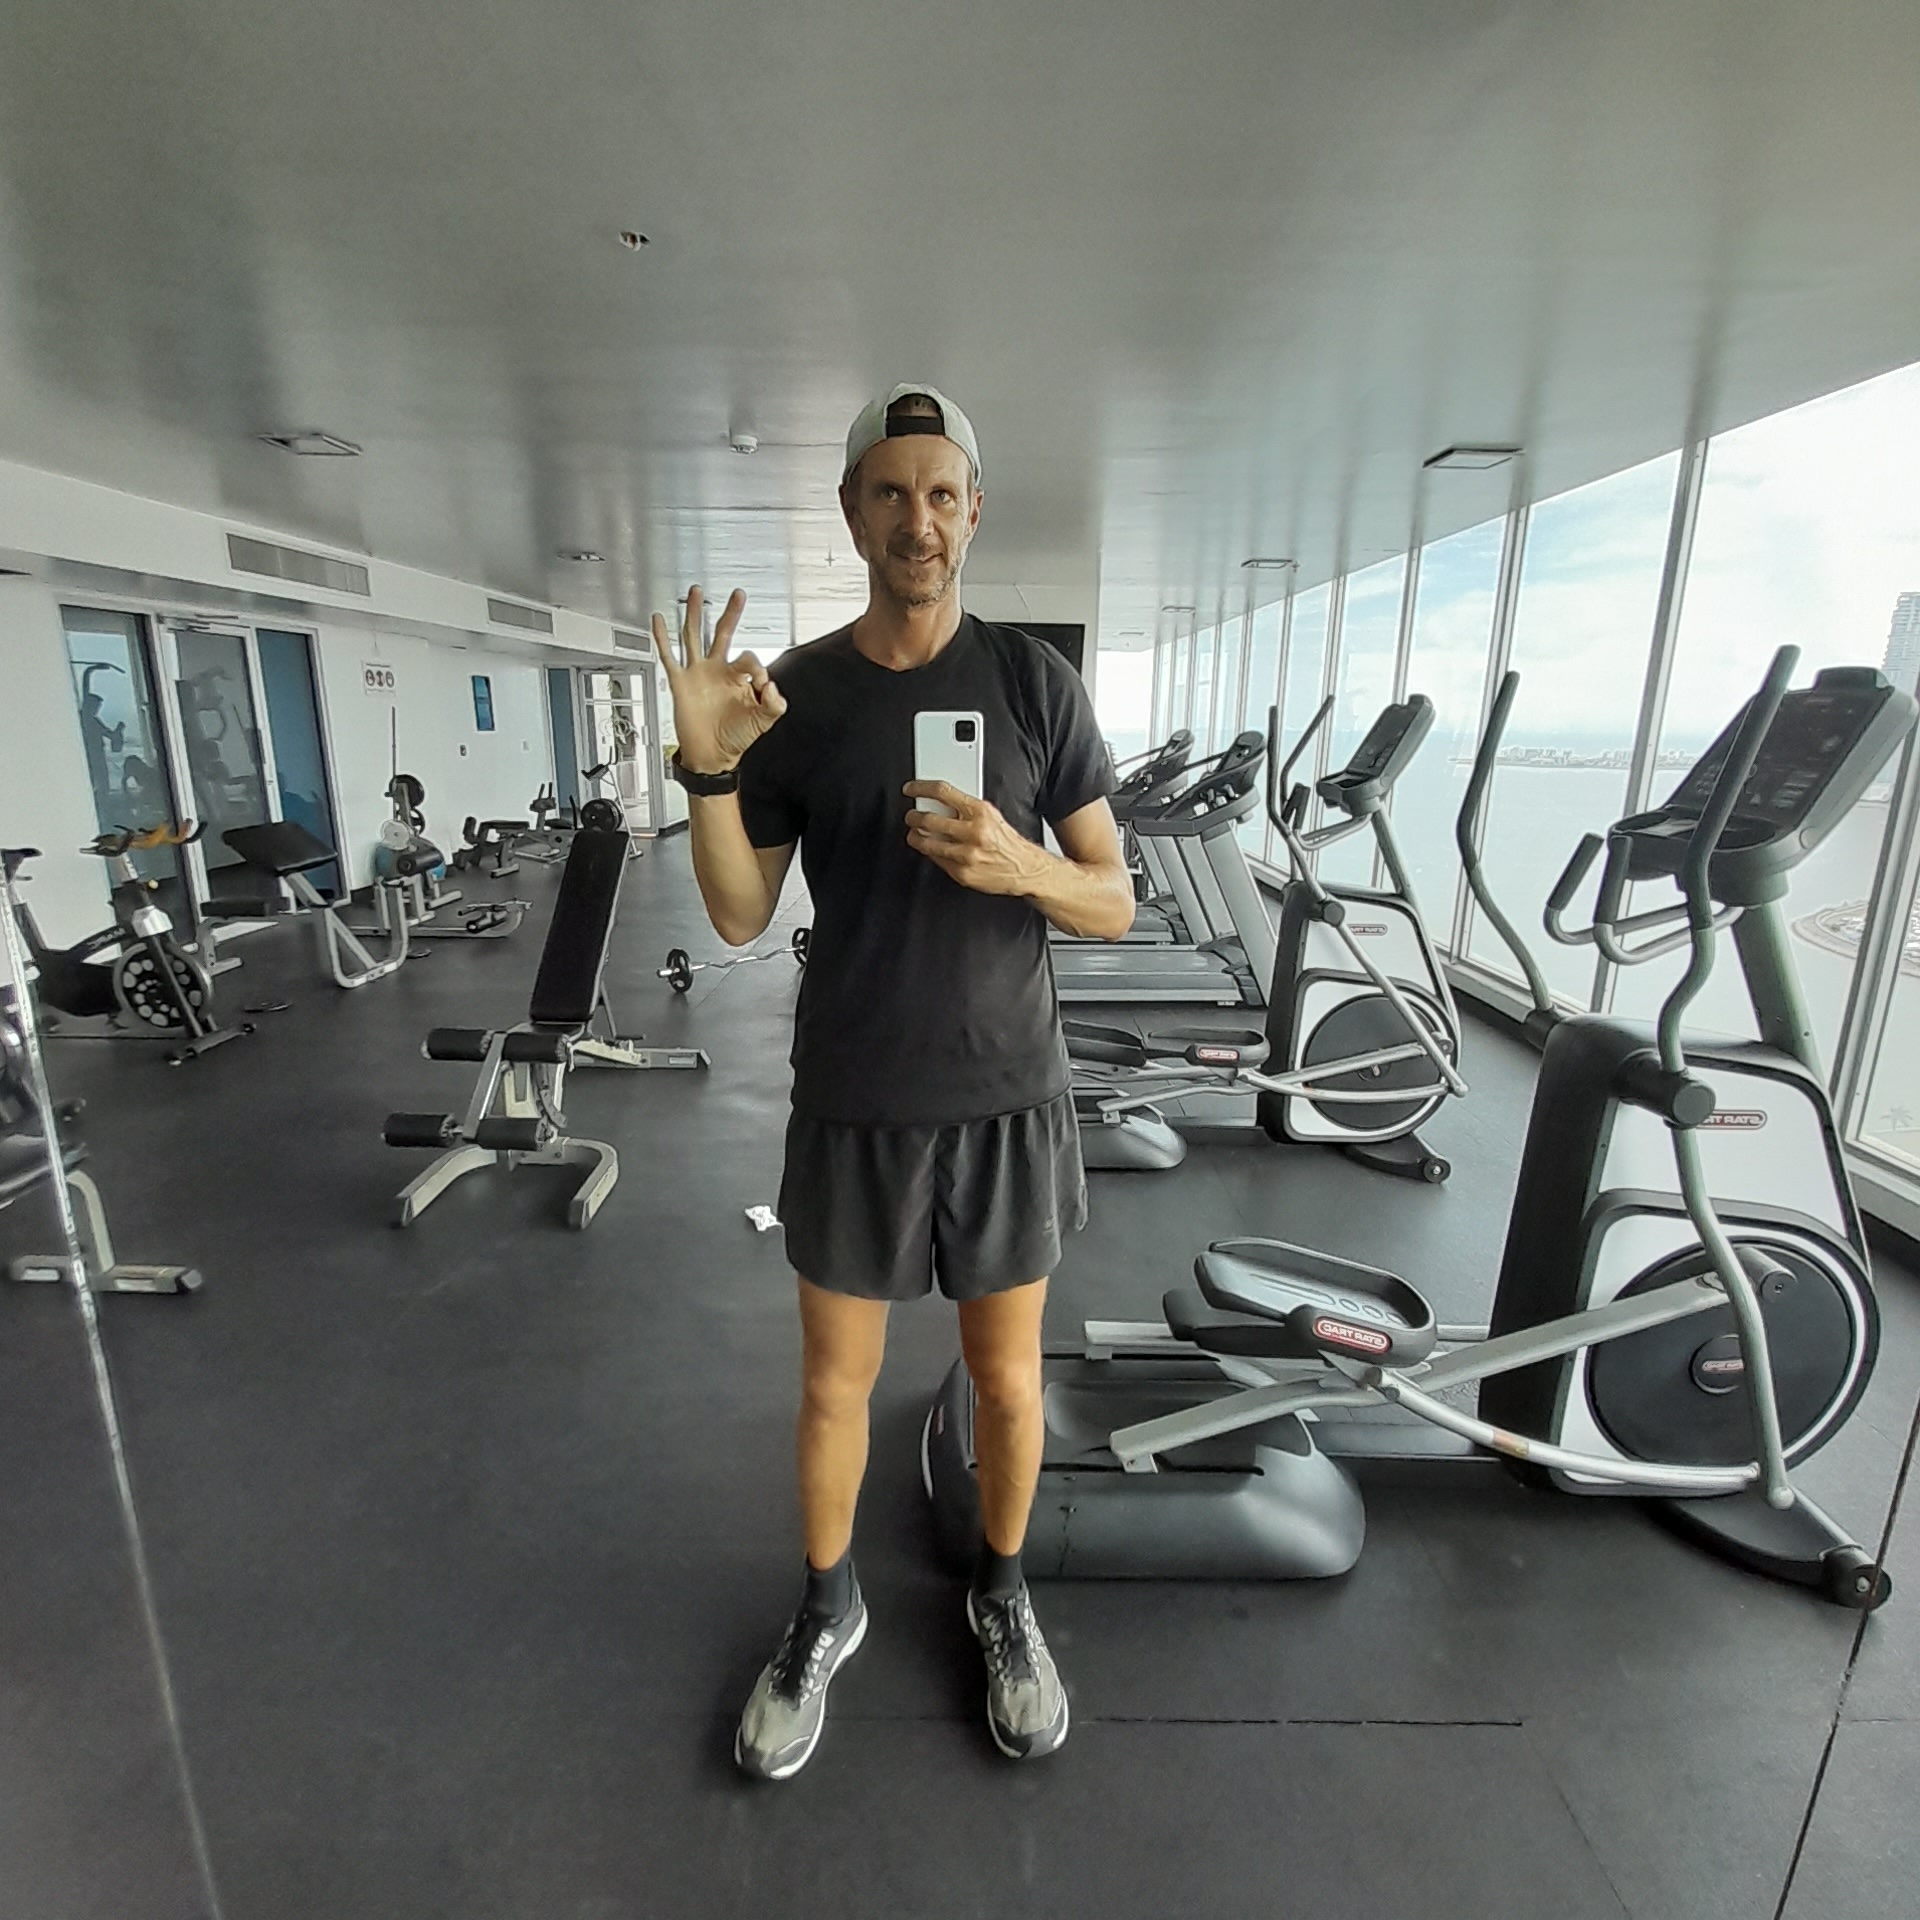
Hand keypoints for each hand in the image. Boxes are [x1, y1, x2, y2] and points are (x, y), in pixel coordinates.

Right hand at [652, 586, 786, 772]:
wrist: (712, 756)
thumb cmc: (735, 738)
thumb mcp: (762, 722)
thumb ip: (773, 705)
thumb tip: (772, 687)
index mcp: (738, 678)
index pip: (748, 658)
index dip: (757, 667)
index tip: (761, 683)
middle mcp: (717, 671)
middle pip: (724, 634)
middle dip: (731, 614)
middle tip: (738, 595)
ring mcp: (698, 673)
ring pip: (695, 636)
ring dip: (696, 615)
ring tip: (697, 593)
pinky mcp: (680, 682)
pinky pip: (669, 656)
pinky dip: (662, 638)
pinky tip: (659, 620)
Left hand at [903, 783, 1044, 896]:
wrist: (1026, 869)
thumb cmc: (1008, 842)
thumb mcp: (992, 816)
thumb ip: (967, 808)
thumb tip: (939, 802)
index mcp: (981, 812)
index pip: (943, 792)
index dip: (921, 788)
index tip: (911, 789)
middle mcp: (974, 832)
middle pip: (929, 819)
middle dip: (913, 817)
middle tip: (911, 816)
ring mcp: (966, 855)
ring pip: (927, 843)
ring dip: (915, 837)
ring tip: (915, 834)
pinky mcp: (962, 873)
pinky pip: (936, 860)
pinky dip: (930, 853)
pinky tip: (932, 849)